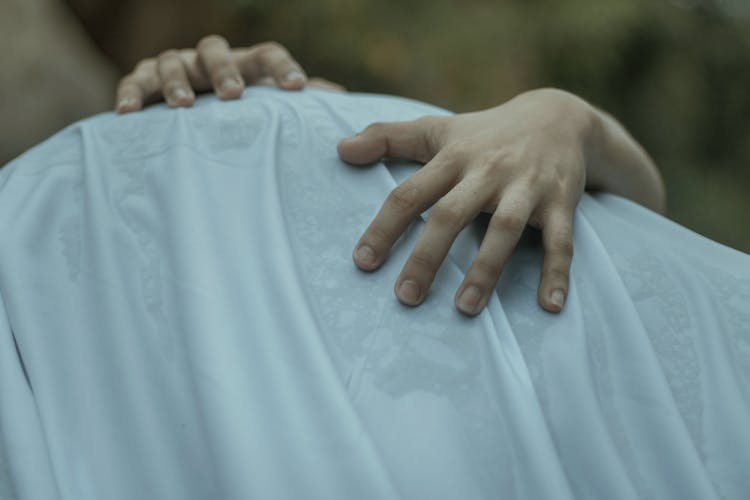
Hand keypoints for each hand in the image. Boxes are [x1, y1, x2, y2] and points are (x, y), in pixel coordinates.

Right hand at [115, 35, 343, 112]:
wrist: (191, 120)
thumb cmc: (241, 117)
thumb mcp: (269, 111)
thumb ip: (299, 106)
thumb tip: (341, 105)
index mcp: (245, 65)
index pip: (266, 54)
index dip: (282, 67)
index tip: (297, 89)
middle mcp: (210, 60)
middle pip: (215, 49)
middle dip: (224, 70)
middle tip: (234, 95)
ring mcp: (176, 67)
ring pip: (172, 62)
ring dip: (176, 81)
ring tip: (184, 106)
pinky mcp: (143, 81)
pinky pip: (133, 81)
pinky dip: (130, 94)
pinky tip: (127, 114)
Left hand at [337, 88, 596, 315]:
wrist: (557, 117)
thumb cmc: (484, 133)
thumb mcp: (436, 129)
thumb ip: (387, 138)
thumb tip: (339, 149)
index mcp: (453, 157)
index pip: (410, 194)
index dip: (384, 228)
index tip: (362, 262)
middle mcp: (487, 172)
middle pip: (451, 215)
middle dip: (427, 257)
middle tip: (406, 297)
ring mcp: (526, 187)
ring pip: (504, 230)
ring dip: (486, 270)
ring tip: (465, 308)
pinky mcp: (561, 201)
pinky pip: (562, 240)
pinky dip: (558, 272)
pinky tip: (550, 305)